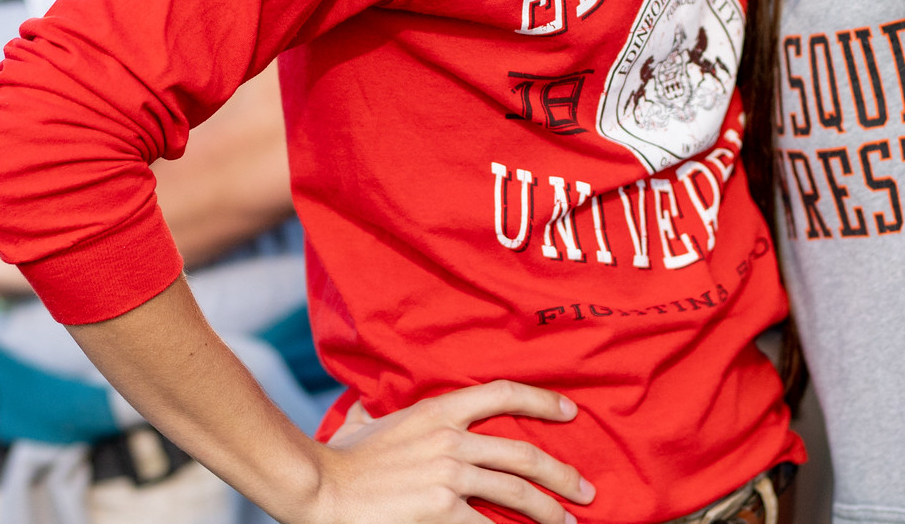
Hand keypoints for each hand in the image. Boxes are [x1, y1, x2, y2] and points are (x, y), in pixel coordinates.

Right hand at [305, 381, 594, 523]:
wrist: (319, 487)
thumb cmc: (339, 458)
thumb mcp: (367, 422)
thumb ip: (379, 414)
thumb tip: (368, 409)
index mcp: (438, 410)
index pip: (502, 393)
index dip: (542, 400)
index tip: (569, 410)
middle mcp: (451, 439)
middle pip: (523, 453)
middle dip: (561, 474)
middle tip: (585, 490)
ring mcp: (449, 476)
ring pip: (516, 492)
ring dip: (549, 510)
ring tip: (568, 523)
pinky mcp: (442, 512)